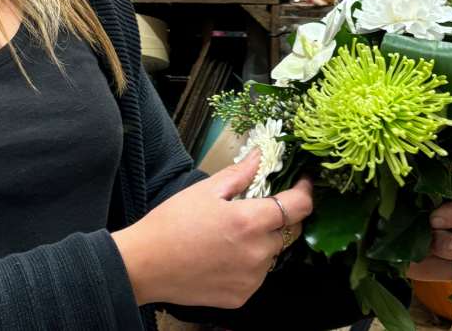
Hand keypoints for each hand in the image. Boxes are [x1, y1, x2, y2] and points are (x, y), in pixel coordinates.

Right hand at [111, 151, 311, 307]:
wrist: (146, 264)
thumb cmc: (172, 222)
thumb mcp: (206, 189)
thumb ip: (240, 173)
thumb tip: (261, 155)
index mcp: (249, 222)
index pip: (298, 206)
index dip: (305, 191)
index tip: (303, 182)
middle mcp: (257, 253)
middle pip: (287, 230)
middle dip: (279, 215)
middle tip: (255, 206)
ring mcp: (251, 279)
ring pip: (272, 253)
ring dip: (262, 240)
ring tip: (231, 232)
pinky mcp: (242, 296)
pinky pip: (257, 275)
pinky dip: (249, 262)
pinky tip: (224, 253)